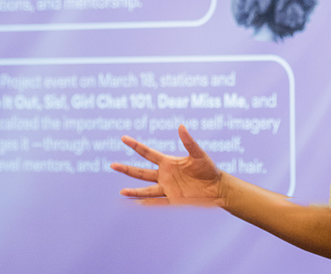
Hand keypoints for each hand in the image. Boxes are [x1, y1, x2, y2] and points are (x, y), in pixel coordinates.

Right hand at [111, 125, 225, 206]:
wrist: (217, 188)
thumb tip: (181, 126)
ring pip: (146, 190)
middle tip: (112, 165)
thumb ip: (189, 142)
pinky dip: (148, 204)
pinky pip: (158, 203)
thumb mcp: (199, 154)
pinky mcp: (173, 200)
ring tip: (121, 192)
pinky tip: (137, 205)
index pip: (147, 153)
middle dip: (127, 169)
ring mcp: (167, 188)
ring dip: (134, 192)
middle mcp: (164, 175)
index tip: (123, 138)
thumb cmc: (209, 169)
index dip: (135, 146)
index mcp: (168, 162)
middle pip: (141, 172)